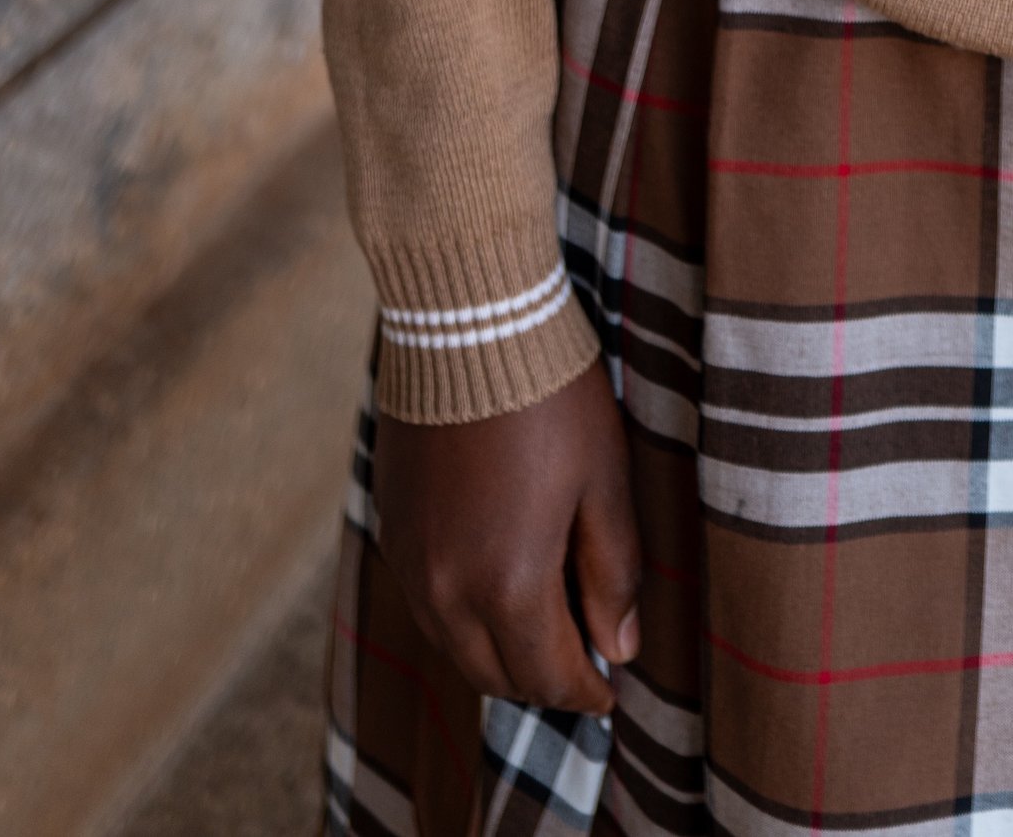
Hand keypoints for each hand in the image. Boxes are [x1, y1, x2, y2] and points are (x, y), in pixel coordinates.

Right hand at [372, 360, 638, 710]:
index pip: (550, 678)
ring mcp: (410, 563)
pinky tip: (493, 582)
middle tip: (582, 658)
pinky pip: (425, 604)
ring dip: (498, 652)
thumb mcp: (604, 480)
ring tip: (543, 624)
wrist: (467, 321)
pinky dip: (461, 615)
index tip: (613, 688)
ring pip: (455, 647)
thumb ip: (613, 572)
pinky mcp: (390, 528)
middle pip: (495, 677)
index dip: (588, 691)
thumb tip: (621, 647)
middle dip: (543, 680)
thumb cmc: (549, 395)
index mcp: (508, 585)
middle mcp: (446, 591)